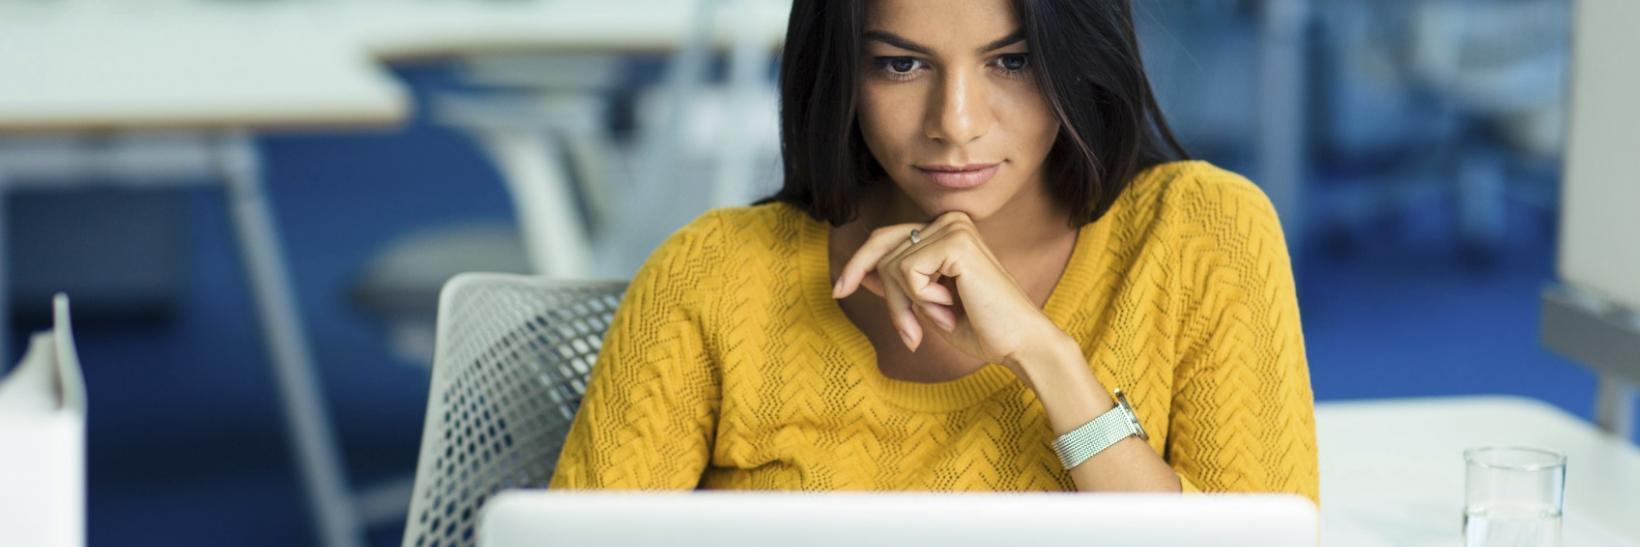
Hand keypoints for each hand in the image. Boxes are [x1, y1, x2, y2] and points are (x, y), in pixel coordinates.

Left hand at [831, 211, 1067, 371]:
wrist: (1019, 344)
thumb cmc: (981, 328)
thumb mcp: (926, 305)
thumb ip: (897, 285)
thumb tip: (860, 273)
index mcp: (946, 230)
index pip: (886, 238)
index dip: (858, 264)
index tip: (839, 290)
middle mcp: (950, 221)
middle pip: (882, 248)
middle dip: (882, 292)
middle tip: (905, 332)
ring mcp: (953, 228)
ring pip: (891, 266)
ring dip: (905, 305)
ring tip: (936, 321)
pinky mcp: (955, 242)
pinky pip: (906, 273)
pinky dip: (920, 300)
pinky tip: (950, 306)